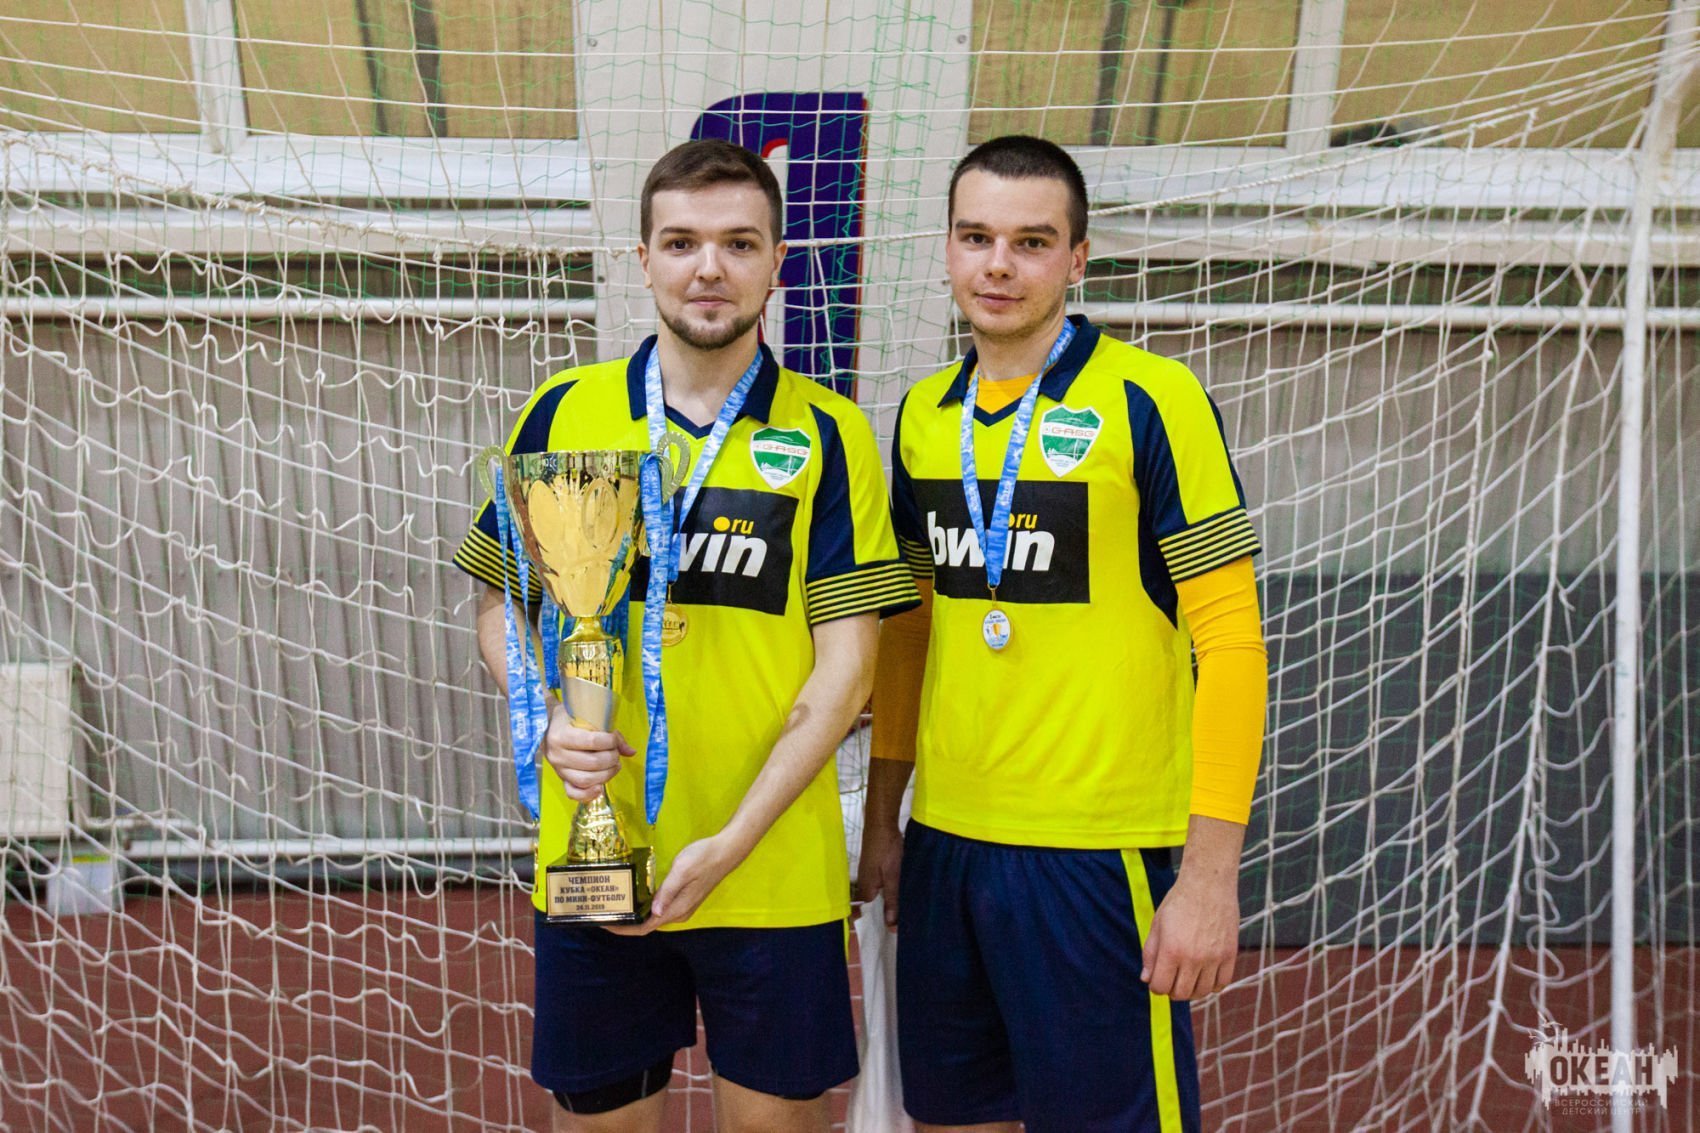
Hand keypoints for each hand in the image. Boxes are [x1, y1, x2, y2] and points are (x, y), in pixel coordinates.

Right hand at [542, 700, 634, 801]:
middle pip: (592, 763)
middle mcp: (557, 755)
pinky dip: (588, 794)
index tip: (613, 738)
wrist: (547, 728)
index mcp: (561, 735)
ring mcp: (558, 769)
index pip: (592, 741)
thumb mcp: (586, 718)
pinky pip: (574, 793)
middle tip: (615, 753)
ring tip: (614, 765)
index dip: (610, 741)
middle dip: (611, 758)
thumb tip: (631, 752)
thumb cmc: (570, 720)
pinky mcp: (561, 779)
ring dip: (606, 774)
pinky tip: (600, 788)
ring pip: (586, 780)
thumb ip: (610, 734)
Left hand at [605, 835, 740, 935]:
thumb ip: (667, 891)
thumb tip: (654, 912)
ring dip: (636, 914)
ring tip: (616, 905)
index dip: (625, 930)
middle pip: (648, 924)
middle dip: (626, 922)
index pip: (646, 927)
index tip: (605, 925)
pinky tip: (636, 896)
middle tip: (605, 912)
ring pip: (654, 916)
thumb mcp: (682, 870)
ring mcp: (683, 906)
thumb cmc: (703, 858)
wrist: (726, 851)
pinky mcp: (685, 899)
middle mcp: (679, 913)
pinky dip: (645, 906)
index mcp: (677, 909)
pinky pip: (661, 908)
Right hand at [857, 823, 903, 926]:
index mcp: (866, 889)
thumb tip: (890, 925)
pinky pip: (882, 887)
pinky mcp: (876, 869)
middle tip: (901, 929)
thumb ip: (892, 900)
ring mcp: (870, 876)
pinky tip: (902, 896)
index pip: (863, 914)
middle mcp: (865, 885)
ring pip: (878, 897)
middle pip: (871, 907)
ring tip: (904, 916)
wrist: (882, 823)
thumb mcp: (892, 876)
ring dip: (888, 905)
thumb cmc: (886, 849)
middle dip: (882, 917)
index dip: (872, 925)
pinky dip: (890, 893)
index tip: (887, 935)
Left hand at [1139, 871, 1239, 1000]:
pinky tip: (1205, 975)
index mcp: (1171, 950)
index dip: (1155, 985)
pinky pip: (1221, 984)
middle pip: (1180, 994)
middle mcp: (1193, 958)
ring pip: (1201, 992)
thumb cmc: (1178, 902)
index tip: (1157, 978)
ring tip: (1188, 977)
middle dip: (1172, 990)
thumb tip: (1146, 980)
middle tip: (1172, 978)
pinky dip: (1212, 985)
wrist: (1208, 884)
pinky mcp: (1230, 955)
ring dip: (1192, 989)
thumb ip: (1150, 953)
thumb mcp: (1157, 925)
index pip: (1160, 987)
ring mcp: (1214, 958)